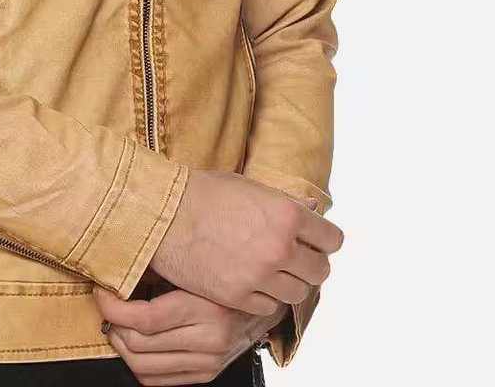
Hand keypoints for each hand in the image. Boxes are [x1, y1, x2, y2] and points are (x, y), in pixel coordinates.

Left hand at [94, 285, 285, 385]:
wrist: (265, 304)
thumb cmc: (225, 277)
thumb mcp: (196, 267)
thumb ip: (161, 269)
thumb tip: (119, 266)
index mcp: (205, 307)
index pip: (144, 319)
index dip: (113, 307)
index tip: (102, 293)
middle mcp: (208, 339)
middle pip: (139, 345)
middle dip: (113, 325)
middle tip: (106, 307)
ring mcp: (208, 362)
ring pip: (144, 367)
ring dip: (121, 346)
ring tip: (117, 324)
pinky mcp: (207, 374)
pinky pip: (158, 380)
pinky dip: (138, 364)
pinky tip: (134, 342)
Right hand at [150, 170, 342, 314]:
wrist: (162, 213)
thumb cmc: (201, 193)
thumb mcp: (249, 186)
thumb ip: (283, 203)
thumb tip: (310, 210)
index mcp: (286, 215)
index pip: (332, 240)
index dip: (323, 240)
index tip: (314, 242)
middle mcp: (279, 247)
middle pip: (320, 271)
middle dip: (309, 263)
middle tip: (293, 258)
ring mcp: (260, 275)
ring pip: (298, 293)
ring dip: (288, 282)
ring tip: (270, 270)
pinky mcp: (238, 296)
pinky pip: (269, 307)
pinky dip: (264, 296)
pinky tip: (251, 280)